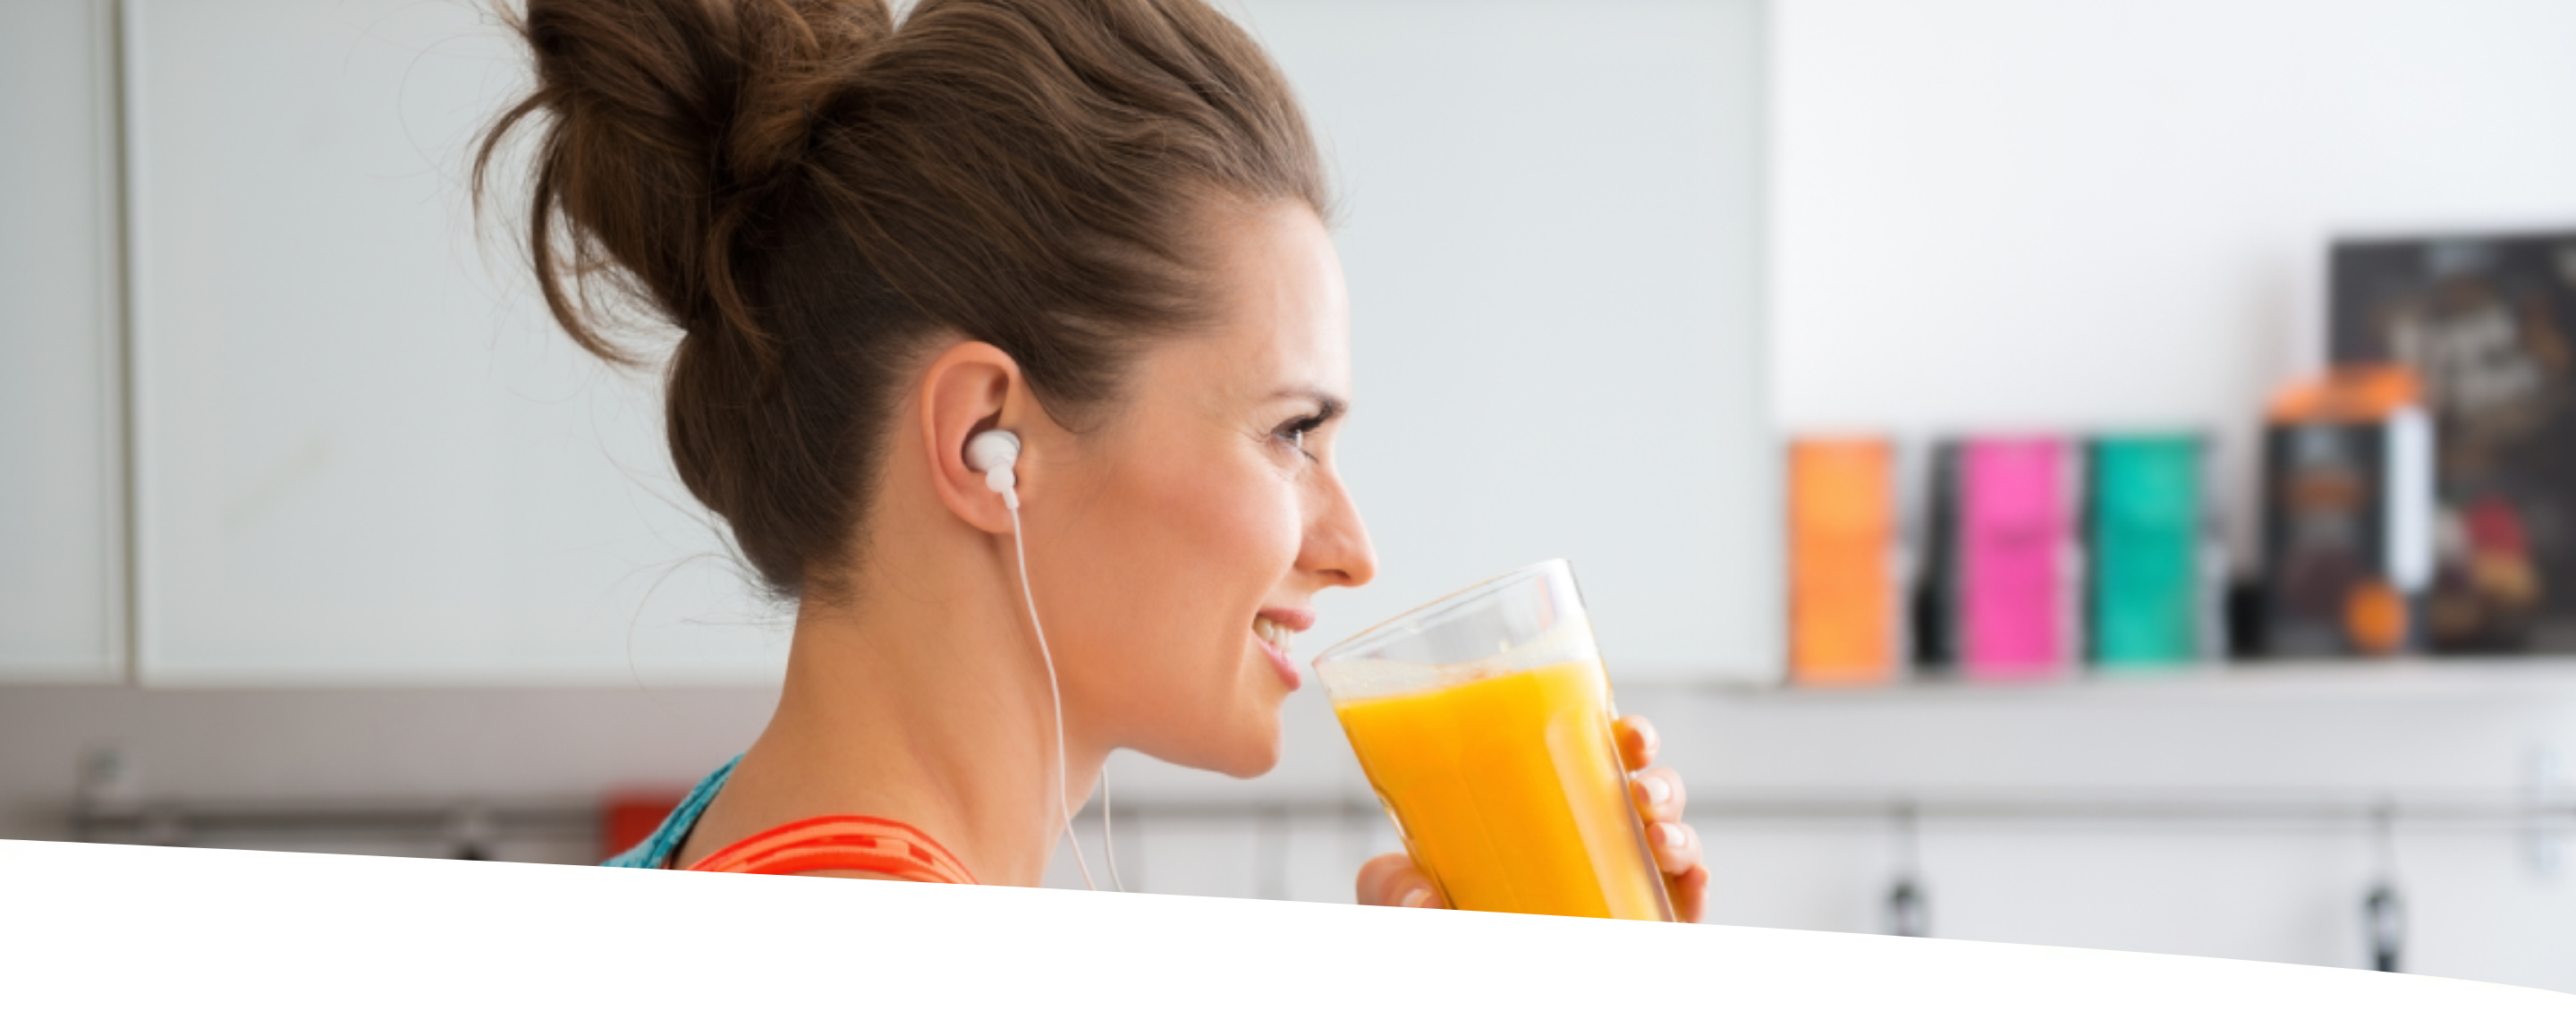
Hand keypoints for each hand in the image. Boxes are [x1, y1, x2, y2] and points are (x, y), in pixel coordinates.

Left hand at [1353, 714, 1708, 921]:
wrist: (1465, 1000)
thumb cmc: (1444, 925)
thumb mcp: (1399, 902)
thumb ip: (1389, 887)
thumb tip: (1418, 894)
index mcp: (1542, 818)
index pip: (1589, 761)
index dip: (1619, 735)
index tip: (1621, 725)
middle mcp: (1590, 846)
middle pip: (1642, 795)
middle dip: (1658, 777)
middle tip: (1637, 783)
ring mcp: (1620, 888)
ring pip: (1673, 842)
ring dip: (1678, 828)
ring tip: (1655, 836)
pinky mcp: (1648, 928)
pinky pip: (1687, 904)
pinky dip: (1694, 885)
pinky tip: (1686, 876)